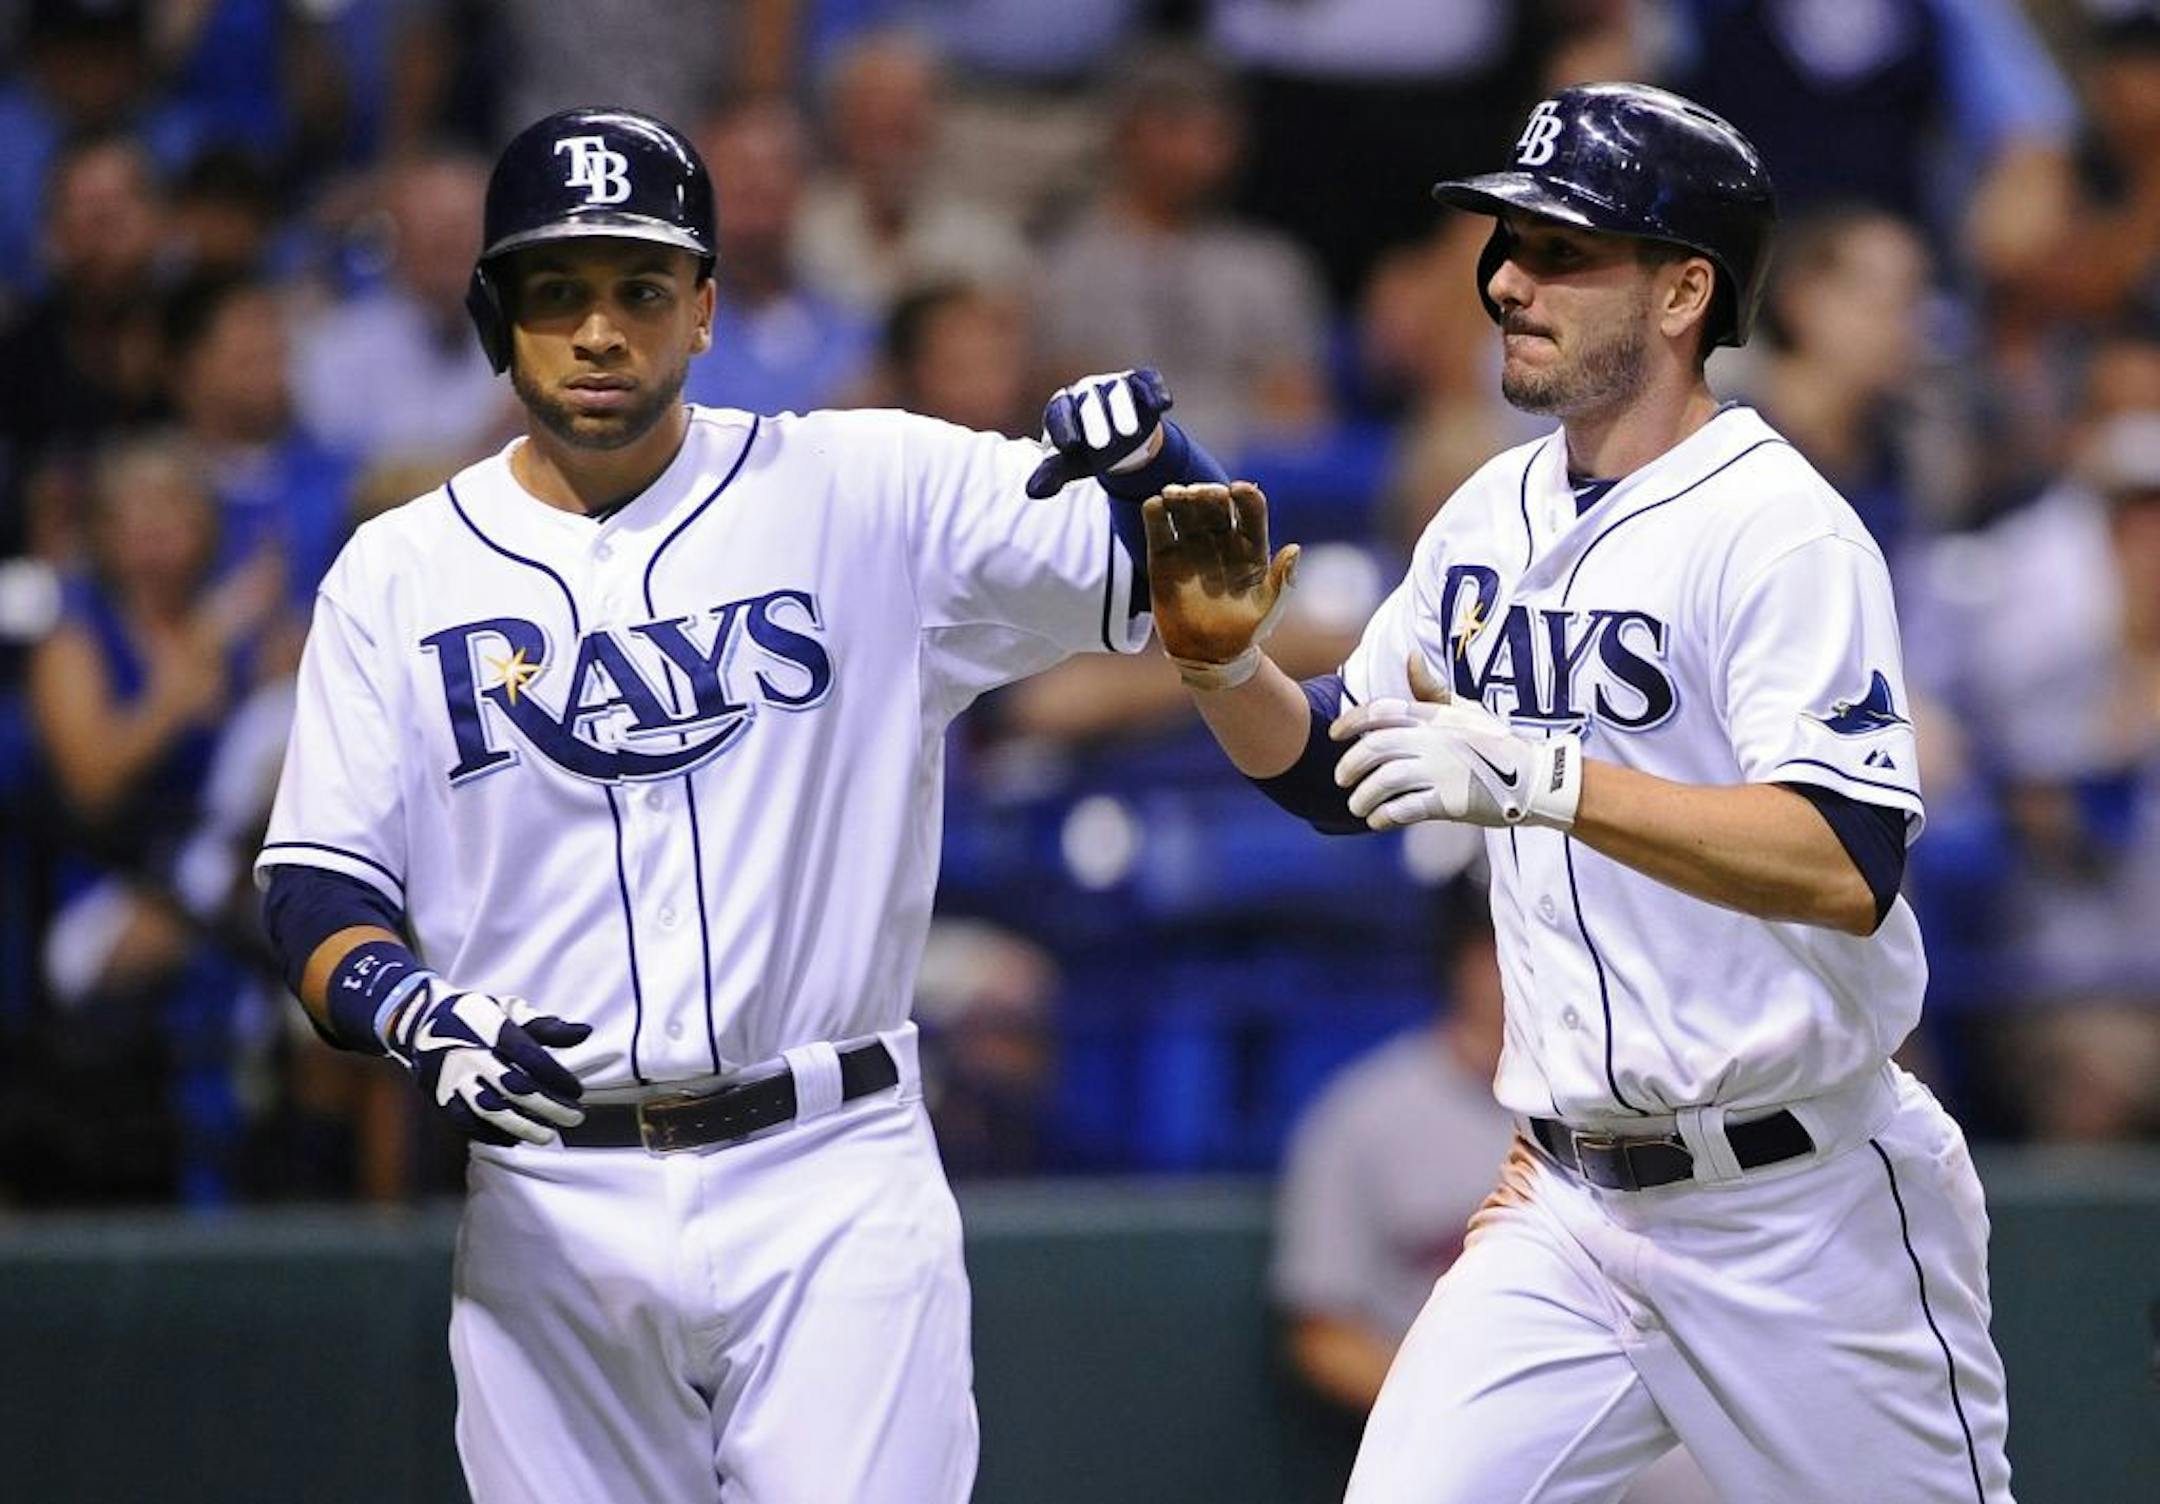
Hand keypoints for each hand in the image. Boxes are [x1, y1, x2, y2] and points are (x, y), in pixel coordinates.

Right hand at [382, 979, 590, 1145]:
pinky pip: (466, 1123)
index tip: (578, 1091)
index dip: (558, 1077)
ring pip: (490, 1109)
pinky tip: (514, 1139)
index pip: (532, 1058)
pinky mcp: (439, 1097)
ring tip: (548, 1136)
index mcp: (493, 1029)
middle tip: (575, 1119)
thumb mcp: (510, 1010)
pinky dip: (491, 1134)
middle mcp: (472, 1054)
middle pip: (515, 1087)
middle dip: (549, 1106)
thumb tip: (586, 1032)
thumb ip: (547, 1026)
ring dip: (522, 1126)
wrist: (419, 1021)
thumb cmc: (477, 1016)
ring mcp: (454, 1078)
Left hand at [1024, 368, 1171, 498]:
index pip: (1059, 412)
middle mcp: (1087, 391)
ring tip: (1129, 434)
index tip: (1068, 446)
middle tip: (1102, 446)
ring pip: (1118, 390)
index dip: (1063, 427)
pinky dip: (1155, 391)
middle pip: (1088, 401)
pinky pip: (1147, 381)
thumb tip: (1032, 492)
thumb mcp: (1072, 465)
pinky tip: (1163, 405)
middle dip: (1095, 421)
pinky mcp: (1142, 382)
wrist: (1121, 439)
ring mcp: (1115, 384)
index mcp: (1064, 407)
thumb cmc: (1089, 452)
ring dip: (1123, 410)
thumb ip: (1052, 474)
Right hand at [1142, 482, 1299, 689]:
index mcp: (1251, 548)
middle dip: (1209, 494)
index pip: (1251, 512)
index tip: (1238, 489)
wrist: (1207, 655)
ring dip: (1180, 498)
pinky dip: (1155, 515)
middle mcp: (1221, 541)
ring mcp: (1191, 547)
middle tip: (1201, 491)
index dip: (1246, 498)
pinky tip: (1155, 506)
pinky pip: (1159, 530)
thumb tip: (1294, 549)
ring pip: (1186, 512)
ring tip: (1174, 493)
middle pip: (1216, 507)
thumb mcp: (1268, 610)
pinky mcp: (1164, 557)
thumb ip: (1282, 581)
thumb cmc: (1244, 633)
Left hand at [1329, 652, 1581, 829]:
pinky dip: (1384, 815)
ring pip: (1384, 781)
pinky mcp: (1449, 801)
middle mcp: (1433, 741)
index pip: (1380, 711)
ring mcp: (1441, 770)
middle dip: (1349, 766)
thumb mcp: (1465, 710)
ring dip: (1363, 797)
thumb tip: (1410, 657)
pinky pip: (1405, 809)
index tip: (1334, 734)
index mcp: (1433, 718)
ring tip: (1357, 807)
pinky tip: (1378, 820)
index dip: (1351, 721)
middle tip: (1341, 780)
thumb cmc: (1496, 743)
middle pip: (1374, 749)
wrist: (1535, 778)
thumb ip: (1431, 691)